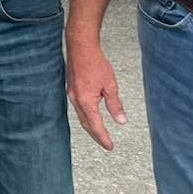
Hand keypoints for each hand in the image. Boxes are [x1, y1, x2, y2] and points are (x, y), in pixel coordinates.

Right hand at [66, 36, 125, 150]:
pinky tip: (91, 114)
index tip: (110, 146)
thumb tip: (121, 120)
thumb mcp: (110, 85)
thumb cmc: (94, 62)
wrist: (80, 47)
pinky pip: (78, 107)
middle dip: (96, 135)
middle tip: (106, 143)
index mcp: (86, 101)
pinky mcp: (71, 89)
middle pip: (86, 124)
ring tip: (100, 132)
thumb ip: (115, 104)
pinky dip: (86, 115)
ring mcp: (72, 94)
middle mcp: (76, 100)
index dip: (103, 137)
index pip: (95, 126)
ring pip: (81, 116)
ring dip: (91, 126)